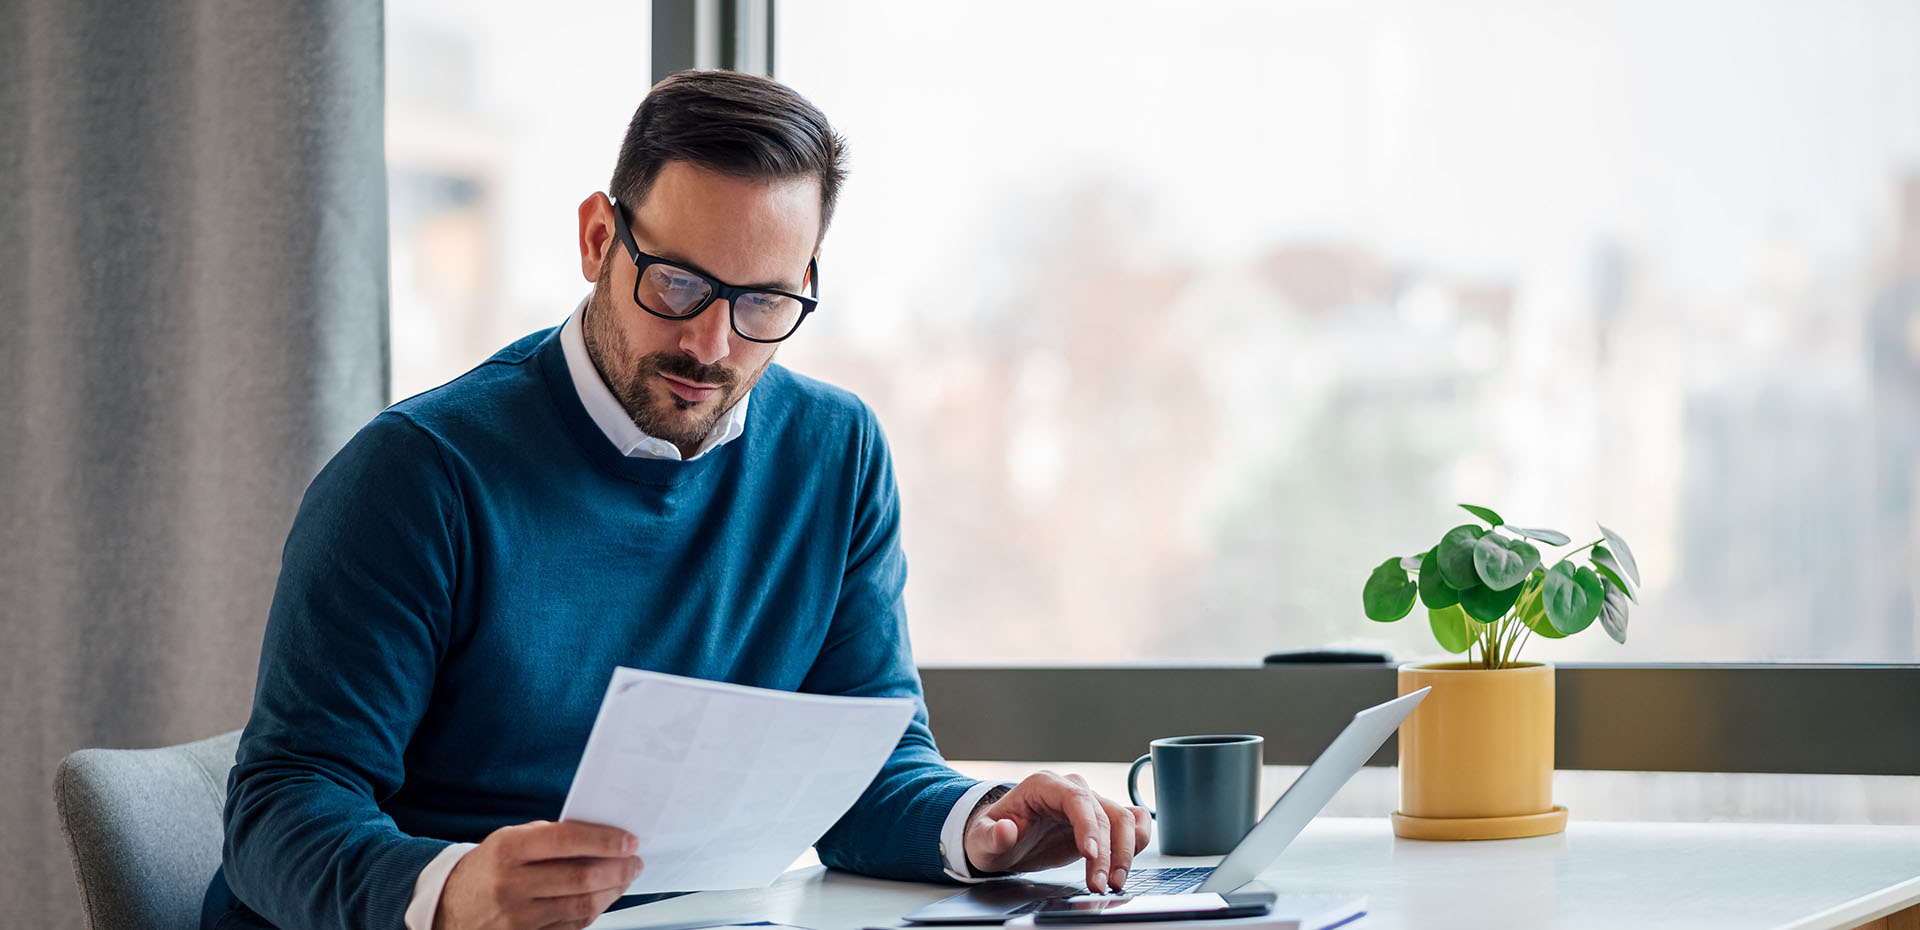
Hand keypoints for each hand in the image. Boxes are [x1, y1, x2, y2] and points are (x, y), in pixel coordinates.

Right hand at [433, 820, 642, 929]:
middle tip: (635, 860)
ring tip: (626, 877)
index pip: (566, 840)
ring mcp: (517, 917)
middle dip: (618, 868)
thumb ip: (551, 836)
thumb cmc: (489, 867)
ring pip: (582, 905)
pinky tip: (604, 897)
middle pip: (580, 877)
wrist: (451, 907)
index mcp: (507, 850)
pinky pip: (572, 926)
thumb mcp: (509, 839)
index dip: (604, 840)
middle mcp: (510, 884)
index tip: (628, 840)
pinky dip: (595, 910)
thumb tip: (601, 836)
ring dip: (613, 890)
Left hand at [960, 771, 1150, 893]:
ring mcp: (1089, 805)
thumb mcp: (981, 840)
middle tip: (1101, 885)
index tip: (1091, 854)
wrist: (1001, 839)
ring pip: (1124, 819)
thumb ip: (991, 835)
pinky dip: (1138, 840)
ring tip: (1114, 883)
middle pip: (1105, 813)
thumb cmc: (992, 835)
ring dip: (1126, 852)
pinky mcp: (1100, 822)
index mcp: (1044, 786)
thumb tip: (1005, 830)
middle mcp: (1072, 790)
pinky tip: (1127, 863)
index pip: (1077, 799)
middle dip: (1108, 852)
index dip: (1089, 826)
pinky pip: (1131, 822)